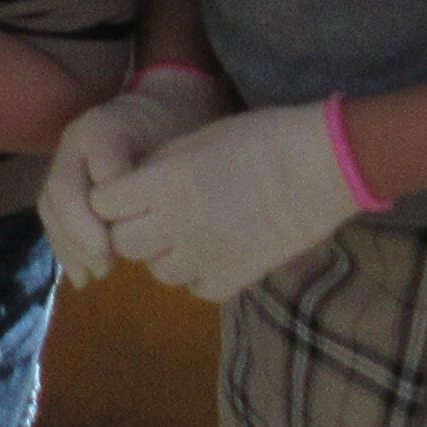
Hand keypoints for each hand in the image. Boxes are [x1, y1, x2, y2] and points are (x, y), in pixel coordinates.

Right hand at [42, 67, 222, 282]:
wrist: (161, 108)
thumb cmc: (176, 129)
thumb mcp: (178, 148)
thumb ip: (159, 179)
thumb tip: (142, 223)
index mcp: (101, 130)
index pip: (95, 175)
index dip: (103, 212)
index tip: (120, 244)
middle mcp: (73, 144)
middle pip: (61, 192)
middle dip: (80, 233)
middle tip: (106, 264)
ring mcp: (64, 162)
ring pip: (50, 207)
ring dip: (68, 245)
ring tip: (93, 275)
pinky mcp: (65, 182)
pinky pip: (54, 216)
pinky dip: (65, 247)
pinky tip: (83, 275)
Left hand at [94, 97, 370, 303]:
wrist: (322, 166)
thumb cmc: (262, 138)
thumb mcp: (198, 138)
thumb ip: (159, 166)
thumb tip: (131, 187)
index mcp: (165, 182)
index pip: (103, 203)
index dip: (110, 198)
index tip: (124, 192)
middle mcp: (178, 224)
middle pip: (124, 243)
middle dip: (128, 229)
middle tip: (149, 217)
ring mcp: (207, 255)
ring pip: (157, 271)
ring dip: (162, 254)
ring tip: (184, 234)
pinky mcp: (235, 277)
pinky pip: (196, 288)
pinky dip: (196, 274)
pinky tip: (211, 253)